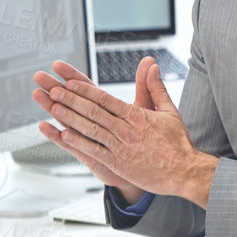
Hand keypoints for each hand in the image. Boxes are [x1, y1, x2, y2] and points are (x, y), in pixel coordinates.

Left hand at [33, 58, 217, 208]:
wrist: (184, 172)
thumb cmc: (177, 143)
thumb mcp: (168, 110)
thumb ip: (155, 87)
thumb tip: (151, 64)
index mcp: (136, 116)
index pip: (104, 98)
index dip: (83, 89)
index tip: (68, 80)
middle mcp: (125, 129)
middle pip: (93, 111)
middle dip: (70, 99)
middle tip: (52, 88)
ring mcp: (120, 147)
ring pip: (91, 129)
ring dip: (70, 117)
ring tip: (53, 107)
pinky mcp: (118, 164)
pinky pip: (95, 151)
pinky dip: (79, 142)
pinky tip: (64, 134)